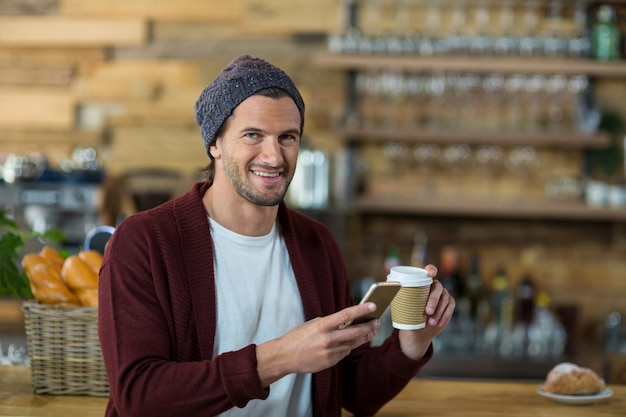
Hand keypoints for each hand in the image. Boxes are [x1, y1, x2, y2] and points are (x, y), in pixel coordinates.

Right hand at [256, 302, 379, 386]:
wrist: (285, 356)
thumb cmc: (298, 337)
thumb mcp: (312, 324)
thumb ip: (329, 323)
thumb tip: (346, 321)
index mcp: (322, 326)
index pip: (345, 315)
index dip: (361, 310)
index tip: (373, 305)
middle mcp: (327, 339)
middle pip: (354, 332)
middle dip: (368, 327)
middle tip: (376, 322)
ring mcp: (330, 352)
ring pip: (352, 344)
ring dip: (363, 338)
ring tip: (370, 332)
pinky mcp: (330, 362)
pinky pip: (344, 353)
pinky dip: (348, 348)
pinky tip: (352, 344)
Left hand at [399, 264, 454, 359]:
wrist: (418, 329)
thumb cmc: (408, 314)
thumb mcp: (401, 306)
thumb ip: (397, 297)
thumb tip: (385, 290)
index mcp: (423, 282)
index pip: (430, 270)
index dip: (431, 269)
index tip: (430, 273)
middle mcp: (435, 286)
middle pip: (438, 288)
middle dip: (433, 300)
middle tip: (427, 312)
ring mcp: (444, 294)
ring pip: (445, 299)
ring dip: (438, 311)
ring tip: (430, 322)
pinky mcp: (450, 303)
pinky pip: (450, 308)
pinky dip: (443, 316)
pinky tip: (437, 323)